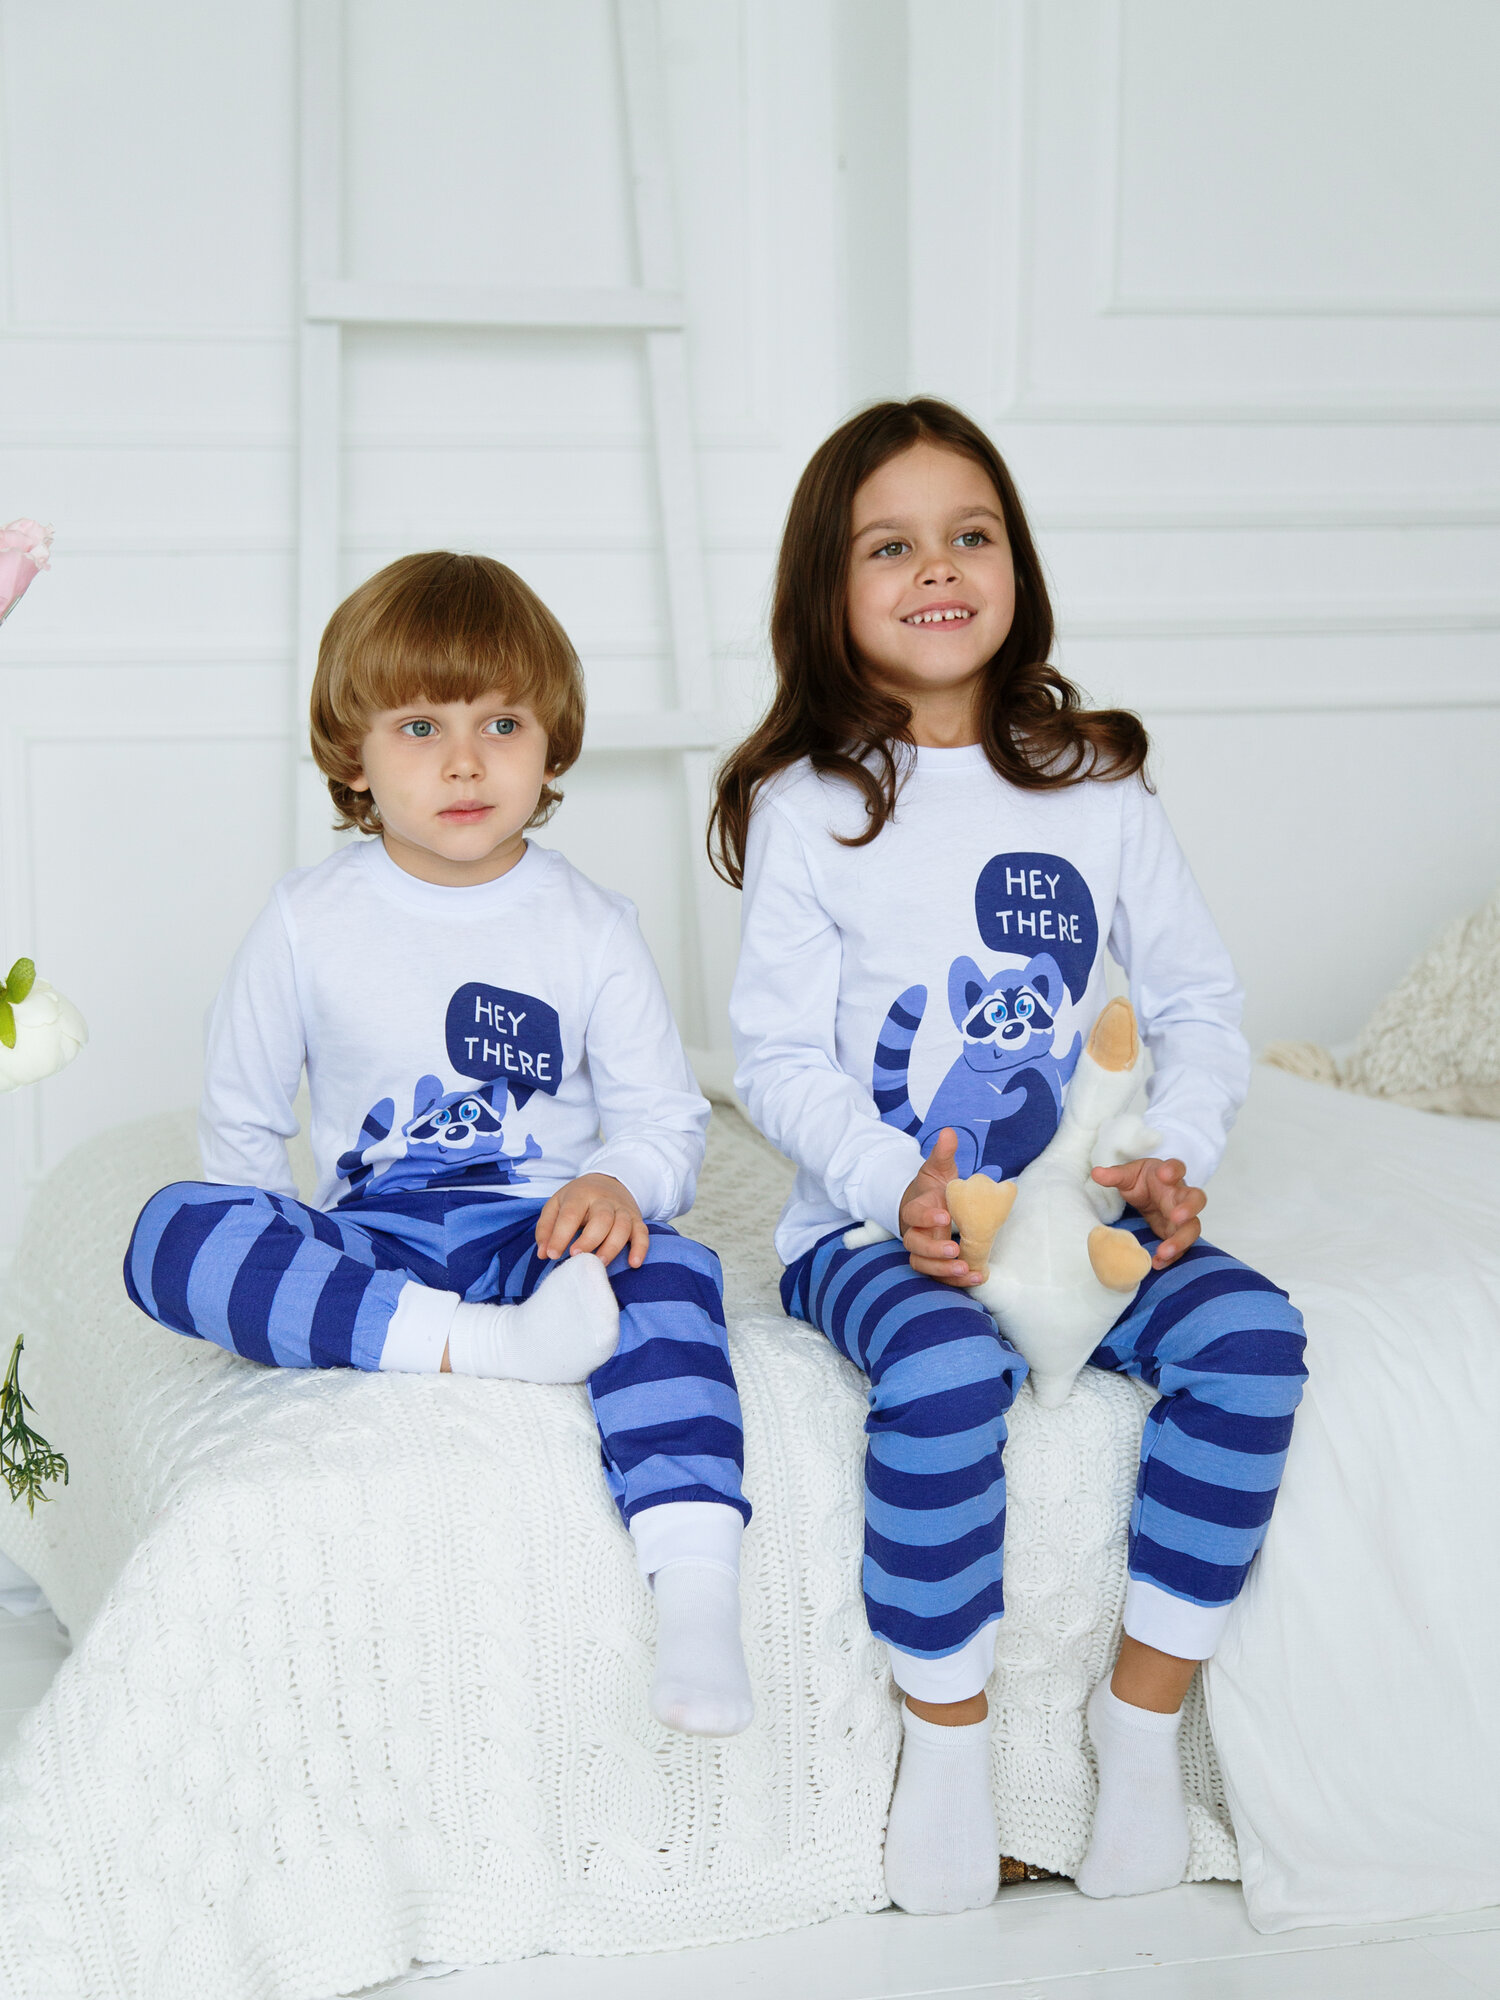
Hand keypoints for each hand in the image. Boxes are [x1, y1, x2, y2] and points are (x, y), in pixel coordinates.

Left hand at [535, 1174, 648, 1268]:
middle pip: (602, 1218)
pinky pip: (642, 1233)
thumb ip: (546, 1228)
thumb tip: (544, 1253)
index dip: (561, 1235)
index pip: (571, 1214)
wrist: (609, 1181)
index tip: (553, 1255)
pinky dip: (640, 1248)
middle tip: (576, 1256)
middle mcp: (604, 1201)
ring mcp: (623, 1210)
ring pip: (622, 1226)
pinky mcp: (637, 1220)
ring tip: (600, 1264)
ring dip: (612, 1246)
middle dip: (590, 1239)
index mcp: (581, 1195)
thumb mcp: (556, 1204)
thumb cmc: (578, 1199)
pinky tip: (634, 1263)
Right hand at [899, 1128, 981, 1285]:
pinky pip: (940, 1276)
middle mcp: (916, 1233)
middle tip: (954, 1250)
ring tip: (965, 1270)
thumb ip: (942, 1154)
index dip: (925, 1218)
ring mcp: (924, 1251)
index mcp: (916, 1209)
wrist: (927, 1208)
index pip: (913, 1215)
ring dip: (942, 1271)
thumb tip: (949, 1132)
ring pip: (923, 1265)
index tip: (944, 1216)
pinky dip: (956, 1281)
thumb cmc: (933, 1189)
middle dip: (933, 1250)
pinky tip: (977, 1278)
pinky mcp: (935, 1264)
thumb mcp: (937, 1170)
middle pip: (914, 1246)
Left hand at [1091, 1156, 1204, 1269]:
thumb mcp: (1128, 1175)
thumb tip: (1096, 1173)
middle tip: (1177, 1217)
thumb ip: (1115, 1175)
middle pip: (1196, 1199)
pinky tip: (1158, 1263)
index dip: (1174, 1170)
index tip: (1164, 1174)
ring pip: (1192, 1227)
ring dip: (1180, 1240)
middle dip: (1189, 1208)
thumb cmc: (1143, 1180)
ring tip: (1164, 1252)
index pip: (1178, 1167)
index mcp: (1169, 1174)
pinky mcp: (1176, 1233)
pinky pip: (1181, 1246)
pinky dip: (1172, 1256)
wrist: (1148, 1193)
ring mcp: (1182, 1216)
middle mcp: (1180, 1195)